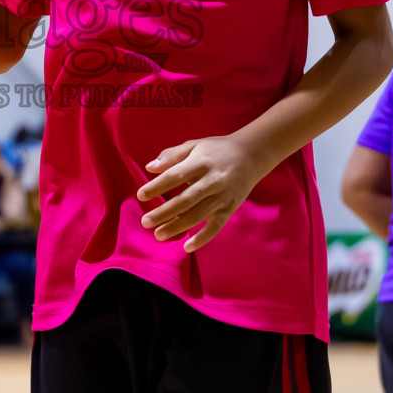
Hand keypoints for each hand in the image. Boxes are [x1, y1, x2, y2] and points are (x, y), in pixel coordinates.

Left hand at [136, 135, 268, 252]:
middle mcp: (212, 180)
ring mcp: (222, 196)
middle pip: (185, 200)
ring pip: (198, 215)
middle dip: (163, 212)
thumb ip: (171, 156)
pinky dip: (202, 238)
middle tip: (145, 222)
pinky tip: (187, 247)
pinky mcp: (230, 208)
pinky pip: (216, 226)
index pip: (175, 176)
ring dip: (177, 227)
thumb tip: (149, 167)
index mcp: (200, 162)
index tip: (140, 195)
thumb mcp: (194, 145)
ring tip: (158, 234)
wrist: (251, 155)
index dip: (157, 187)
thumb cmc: (217, 150)